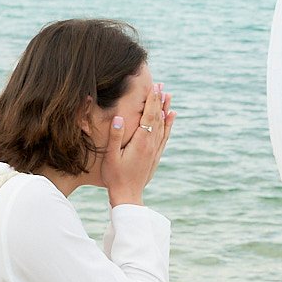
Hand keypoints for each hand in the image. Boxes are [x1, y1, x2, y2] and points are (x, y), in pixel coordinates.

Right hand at [104, 83, 174, 205]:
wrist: (128, 196)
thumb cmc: (115, 177)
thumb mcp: (111, 157)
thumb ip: (115, 136)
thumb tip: (119, 118)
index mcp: (141, 142)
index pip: (148, 116)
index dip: (151, 101)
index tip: (154, 87)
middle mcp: (151, 144)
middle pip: (158, 118)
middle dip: (159, 100)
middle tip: (161, 85)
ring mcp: (155, 150)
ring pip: (163, 125)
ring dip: (165, 109)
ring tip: (168, 96)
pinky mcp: (155, 156)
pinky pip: (165, 136)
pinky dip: (168, 124)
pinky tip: (171, 116)